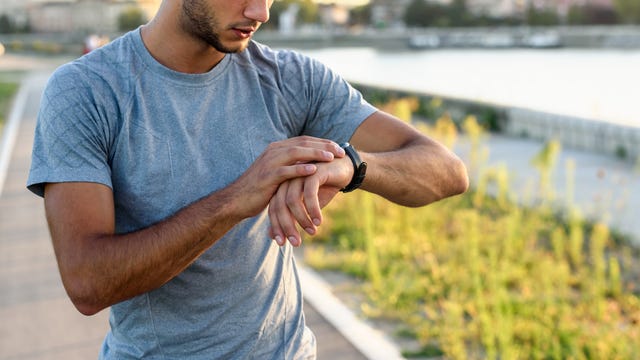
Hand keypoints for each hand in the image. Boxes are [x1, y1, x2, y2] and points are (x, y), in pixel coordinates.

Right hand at [226, 136, 344, 219]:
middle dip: (323, 146)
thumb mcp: (276, 173)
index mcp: (277, 149)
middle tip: (341, 151)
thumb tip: (309, 164)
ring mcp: (269, 163)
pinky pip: (286, 171)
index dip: (322, 143)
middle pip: (303, 143)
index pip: (304, 140)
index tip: (338, 147)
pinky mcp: (267, 177)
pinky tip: (314, 170)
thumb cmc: (259, 188)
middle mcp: (273, 152)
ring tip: (331, 157)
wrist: (237, 199)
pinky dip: (300, 169)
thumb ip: (290, 165)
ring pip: (296, 153)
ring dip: (315, 154)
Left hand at [268, 156, 352, 245]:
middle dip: (287, 226)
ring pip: (293, 200)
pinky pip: (309, 194)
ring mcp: (299, 174)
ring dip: (302, 219)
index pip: (273, 208)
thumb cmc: (323, 188)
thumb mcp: (305, 207)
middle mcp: (288, 180)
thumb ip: (289, 219)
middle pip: (280, 205)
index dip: (276, 226)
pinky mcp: (313, 172)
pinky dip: (313, 209)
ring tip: (312, 232)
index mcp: (282, 187)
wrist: (343, 169)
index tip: (281, 243)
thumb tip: (272, 237)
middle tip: (296, 242)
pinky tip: (319, 221)